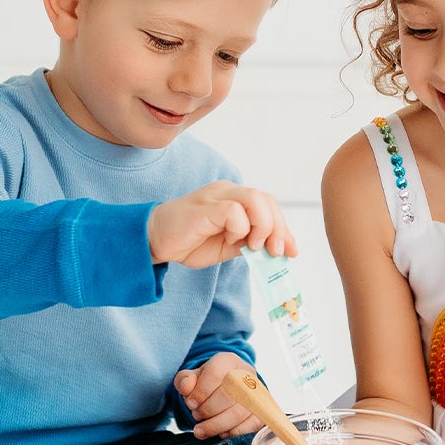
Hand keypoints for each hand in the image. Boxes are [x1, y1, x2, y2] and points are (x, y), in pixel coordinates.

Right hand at [148, 180, 296, 267]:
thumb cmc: (188, 242)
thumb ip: (248, 243)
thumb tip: (274, 250)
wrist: (153, 241)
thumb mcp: (227, 247)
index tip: (291, 252)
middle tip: (275, 252)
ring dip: (263, 227)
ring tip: (253, 247)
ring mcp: (217, 195)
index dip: (284, 228)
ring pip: (256, 200)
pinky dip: (240, 229)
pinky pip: (235, 212)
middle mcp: (228, 191)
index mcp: (235, 199)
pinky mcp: (206, 205)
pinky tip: (230, 241)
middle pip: (267, 200)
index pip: (269, 205)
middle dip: (279, 229)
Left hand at [174, 353, 265, 438]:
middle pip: (228, 395)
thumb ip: (184, 380)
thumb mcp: (192, 378)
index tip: (190, 403)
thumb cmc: (207, 384)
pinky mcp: (263, 411)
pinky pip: (251, 425)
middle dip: (207, 410)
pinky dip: (233, 433)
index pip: (215, 374)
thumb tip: (186, 387)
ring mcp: (258, 392)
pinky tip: (221, 433)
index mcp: (228, 361)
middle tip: (196, 415)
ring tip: (201, 429)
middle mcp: (246, 374)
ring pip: (238, 413)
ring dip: (216, 425)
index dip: (200, 392)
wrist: (229, 388)